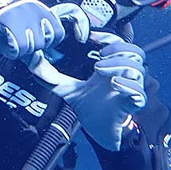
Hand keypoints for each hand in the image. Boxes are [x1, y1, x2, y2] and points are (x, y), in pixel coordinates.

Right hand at [0, 0, 86, 60]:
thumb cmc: (8, 32)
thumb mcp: (32, 32)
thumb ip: (48, 37)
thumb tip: (64, 51)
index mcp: (43, 9)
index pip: (70, 12)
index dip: (80, 24)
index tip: (82, 38)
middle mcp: (35, 7)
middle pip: (52, 36)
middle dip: (40, 45)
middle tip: (26, 41)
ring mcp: (22, 13)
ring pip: (36, 44)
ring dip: (25, 49)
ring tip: (15, 41)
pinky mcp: (10, 22)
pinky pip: (22, 47)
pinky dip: (15, 51)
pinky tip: (9, 44)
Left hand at [51, 32, 146, 150]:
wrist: (99, 132)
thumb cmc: (90, 109)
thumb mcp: (67, 89)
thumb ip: (50, 77)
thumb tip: (32, 63)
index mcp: (110, 68)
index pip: (119, 44)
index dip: (109, 37)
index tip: (92, 37)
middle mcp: (123, 75)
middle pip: (135, 52)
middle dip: (119, 49)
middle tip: (98, 57)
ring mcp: (129, 88)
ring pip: (137, 68)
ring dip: (119, 64)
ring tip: (98, 69)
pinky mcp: (133, 103)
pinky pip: (138, 91)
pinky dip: (128, 85)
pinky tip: (114, 84)